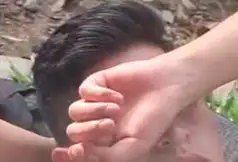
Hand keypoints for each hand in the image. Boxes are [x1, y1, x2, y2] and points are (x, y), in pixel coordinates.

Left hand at [60, 55, 190, 161]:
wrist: (165, 89)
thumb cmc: (152, 120)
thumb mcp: (135, 145)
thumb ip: (109, 155)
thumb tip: (80, 151)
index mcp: (102, 141)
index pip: (78, 149)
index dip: (71, 153)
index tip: (78, 150)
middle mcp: (93, 122)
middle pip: (74, 131)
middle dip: (88, 130)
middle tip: (111, 125)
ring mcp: (92, 102)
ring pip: (75, 111)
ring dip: (96, 110)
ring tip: (118, 109)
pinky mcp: (94, 83)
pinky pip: (83, 91)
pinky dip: (99, 94)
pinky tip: (119, 96)